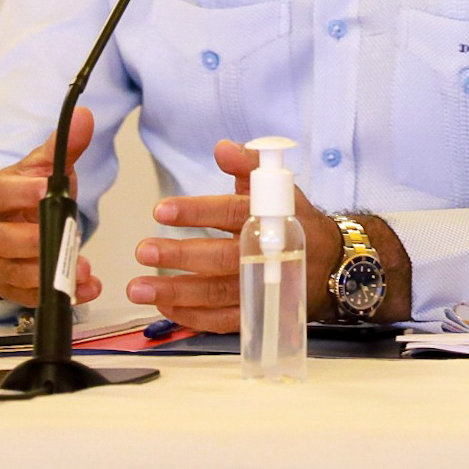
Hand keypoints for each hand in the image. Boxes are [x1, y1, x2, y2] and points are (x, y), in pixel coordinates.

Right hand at [0, 108, 101, 307]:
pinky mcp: (11, 288)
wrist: (6, 226)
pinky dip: (64, 294)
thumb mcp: (39, 168)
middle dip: (38, 240)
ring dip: (52, 273)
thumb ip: (61, 147)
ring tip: (83, 269)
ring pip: (18, 273)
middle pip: (6, 241)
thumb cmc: (23, 195)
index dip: (20, 192)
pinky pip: (34, 296)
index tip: (45, 188)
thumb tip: (84, 117)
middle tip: (68, 235)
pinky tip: (87, 288)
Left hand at [127, 138, 338, 332]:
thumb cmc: (293, 221)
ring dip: (176, 293)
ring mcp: (262, 288)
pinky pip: (223, 321)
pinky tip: (165, 308)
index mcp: (270, 219)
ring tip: (139, 287)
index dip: (197, 211)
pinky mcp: (258, 313)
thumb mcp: (278, 187)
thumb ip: (248, 164)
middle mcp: (266, 256)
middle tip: (144, 251)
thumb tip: (222, 148)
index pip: (230, 213)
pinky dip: (193, 317)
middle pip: (220, 258)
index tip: (162, 210)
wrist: (329, 263)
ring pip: (217, 294)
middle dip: (180, 256)